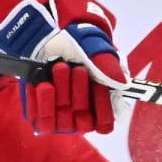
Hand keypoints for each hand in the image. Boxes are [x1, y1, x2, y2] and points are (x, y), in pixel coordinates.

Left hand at [0, 0, 125, 134]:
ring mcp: (60, 117)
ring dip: (61, 93)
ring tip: (58, 68)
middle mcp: (81, 115)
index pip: (105, 124)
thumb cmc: (78, 46)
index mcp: (101, 104)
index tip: (99, 85)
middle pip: (84, 122)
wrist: (48, 37)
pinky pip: (40, 119)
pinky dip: (40, 99)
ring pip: (62, 122)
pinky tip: (41, 81)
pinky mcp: (40, 114)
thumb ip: (109, 65)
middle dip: (80, 93)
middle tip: (77, 69)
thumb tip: (122, 83)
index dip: (103, 108)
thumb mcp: (96, 49)